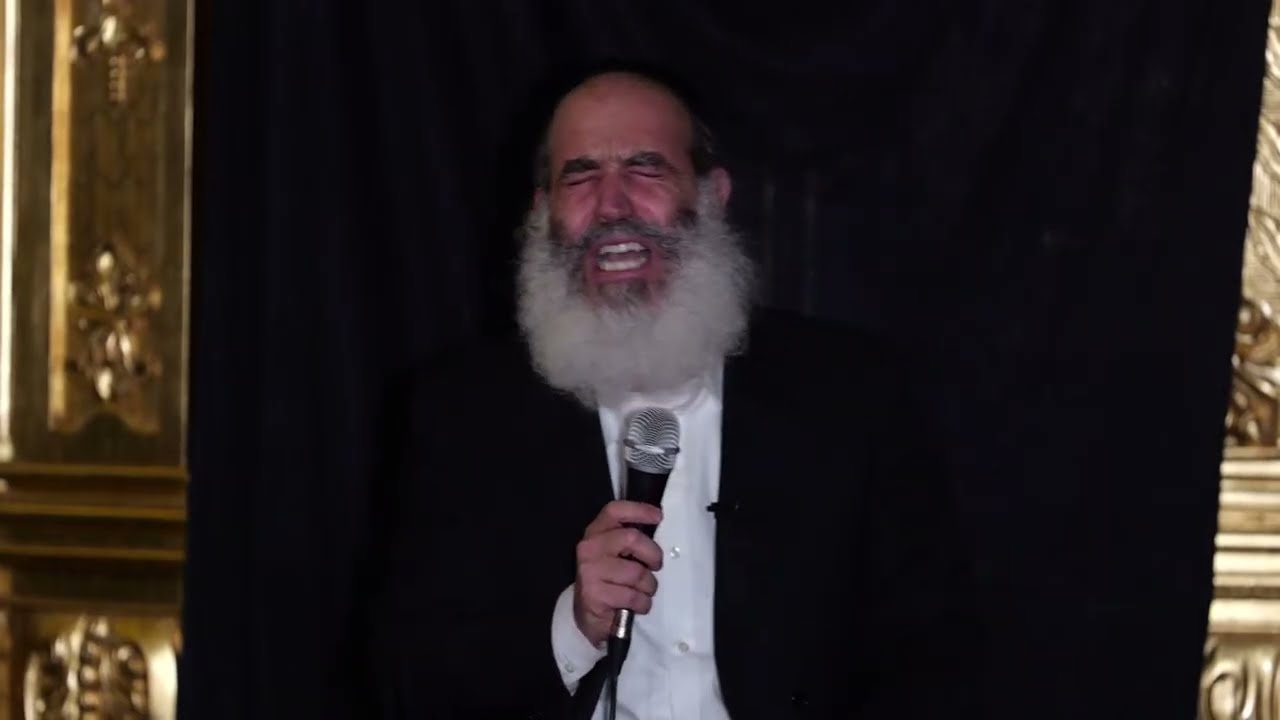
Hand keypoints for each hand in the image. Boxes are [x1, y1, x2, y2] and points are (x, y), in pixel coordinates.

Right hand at [573, 500, 663, 646]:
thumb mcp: (615, 554)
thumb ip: (629, 540)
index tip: (658, 516)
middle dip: (653, 554)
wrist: (588, 615)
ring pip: (637, 573)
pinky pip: (633, 596)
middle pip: (632, 538)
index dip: (639, 510)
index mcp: (596, 532)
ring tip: (643, 592)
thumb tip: (656, 526)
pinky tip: (637, 605)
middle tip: (655, 566)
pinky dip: (643, 603)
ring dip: (649, 586)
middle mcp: (589, 548)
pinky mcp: (594, 595)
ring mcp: (589, 571)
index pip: (615, 511)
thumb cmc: (609, 580)